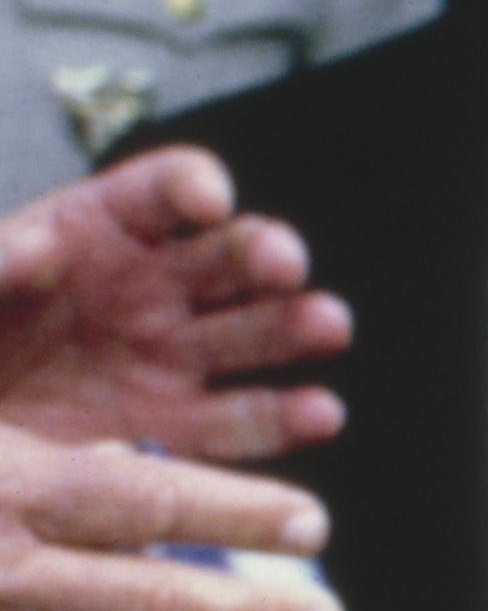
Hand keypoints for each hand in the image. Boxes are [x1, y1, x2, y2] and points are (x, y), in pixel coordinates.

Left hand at [0, 150, 353, 457]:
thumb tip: (40, 244)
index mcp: (94, 231)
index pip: (161, 192)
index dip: (190, 186)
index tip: (206, 201)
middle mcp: (149, 286)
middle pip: (228, 256)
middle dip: (263, 253)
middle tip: (280, 265)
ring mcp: (169, 356)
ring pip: (254, 332)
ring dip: (298, 325)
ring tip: (324, 326)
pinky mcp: (171, 424)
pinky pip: (239, 421)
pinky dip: (285, 418)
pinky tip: (317, 411)